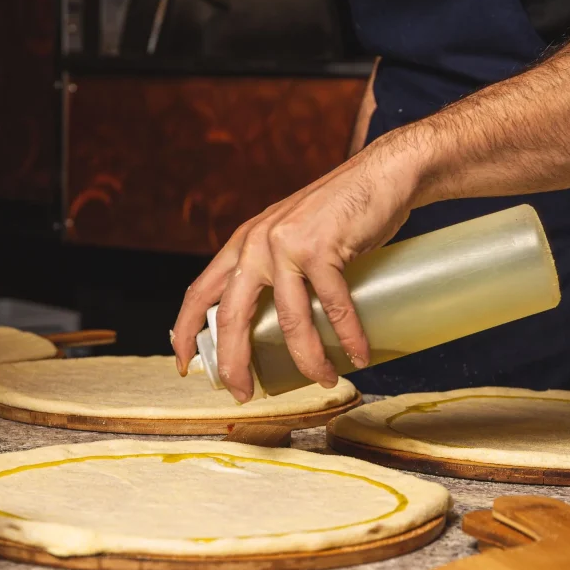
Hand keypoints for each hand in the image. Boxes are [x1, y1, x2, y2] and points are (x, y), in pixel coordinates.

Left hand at [172, 133, 428, 401]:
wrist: (384, 175)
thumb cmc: (340, 215)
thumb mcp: (290, 237)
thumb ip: (275, 269)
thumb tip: (272, 326)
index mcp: (242, 245)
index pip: (199, 293)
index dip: (185, 333)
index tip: (185, 366)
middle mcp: (255, 244)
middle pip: (232, 317)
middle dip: (234, 364)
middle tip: (244, 394)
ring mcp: (286, 244)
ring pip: (289, 321)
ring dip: (308, 359)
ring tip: (325, 381)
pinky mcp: (322, 247)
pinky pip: (333, 306)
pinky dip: (348, 336)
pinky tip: (359, 356)